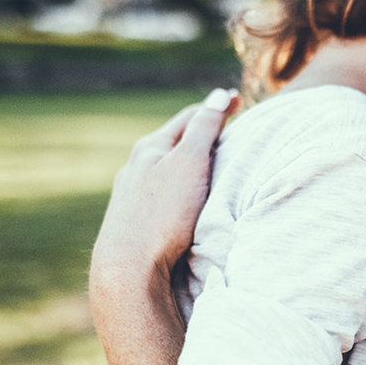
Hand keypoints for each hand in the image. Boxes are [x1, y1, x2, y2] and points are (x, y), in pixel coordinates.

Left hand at [90, 88, 239, 292]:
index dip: (215, 108)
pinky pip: (160, 195)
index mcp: (149, 148)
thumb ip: (205, 128)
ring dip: (186, 163)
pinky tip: (183, 201)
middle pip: (173, 142)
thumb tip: (220, 94)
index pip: (188, 118)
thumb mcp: (190, 162)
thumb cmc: (163, 214)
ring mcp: (131, 196)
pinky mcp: (133, 223)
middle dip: (198, 133)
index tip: (237, 100)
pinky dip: (178, 188)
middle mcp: (135, 168)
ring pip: (164, 170)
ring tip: (208, 164)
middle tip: (225, 129)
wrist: (128, 270)